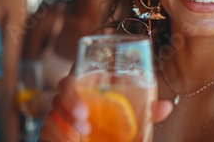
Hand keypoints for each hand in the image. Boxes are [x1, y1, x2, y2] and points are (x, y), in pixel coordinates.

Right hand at [38, 75, 172, 140]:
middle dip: (70, 102)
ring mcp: (60, 117)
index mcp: (89, 89)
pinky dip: (56, 136)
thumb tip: (167, 106)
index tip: (83, 100)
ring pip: (52, 113)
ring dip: (64, 124)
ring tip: (81, 135)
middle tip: (85, 119)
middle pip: (60, 92)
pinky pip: (46, 132)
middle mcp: (71, 100)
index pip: (73, 78)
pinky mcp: (52, 133)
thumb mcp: (134, 118)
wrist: (104, 141)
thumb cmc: (117, 125)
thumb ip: (148, 111)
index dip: (73, 85)